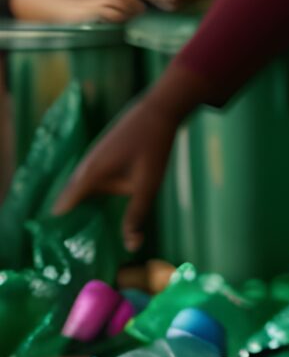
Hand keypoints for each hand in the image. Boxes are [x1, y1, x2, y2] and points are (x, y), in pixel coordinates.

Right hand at [55, 85, 192, 251]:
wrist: (158, 111)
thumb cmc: (153, 148)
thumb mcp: (147, 185)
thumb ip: (136, 215)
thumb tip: (131, 246)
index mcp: (89, 175)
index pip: (63, 206)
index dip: (62, 227)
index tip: (66, 245)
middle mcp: (83, 168)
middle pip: (69, 201)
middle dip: (73, 221)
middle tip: (78, 246)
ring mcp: (90, 160)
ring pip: (79, 191)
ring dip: (81, 209)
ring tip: (85, 233)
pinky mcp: (99, 157)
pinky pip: (88, 182)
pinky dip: (90, 196)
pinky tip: (97, 210)